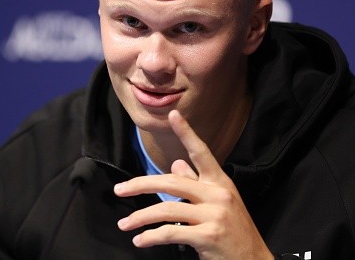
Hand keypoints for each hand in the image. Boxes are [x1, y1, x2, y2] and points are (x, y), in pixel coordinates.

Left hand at [114, 110, 273, 259]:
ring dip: (141, 216)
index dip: (187, 133)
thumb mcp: (219, 203)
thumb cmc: (234, 232)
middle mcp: (218, 194)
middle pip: (172, 181)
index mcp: (220, 182)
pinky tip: (141, 239)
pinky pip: (172, 232)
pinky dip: (151, 236)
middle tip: (120, 189)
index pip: (201, 152)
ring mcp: (215, 214)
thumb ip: (197, 183)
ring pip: (168, 208)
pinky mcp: (209, 236)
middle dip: (141, 184)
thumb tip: (176, 164)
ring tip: (125, 223)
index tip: (174, 115)